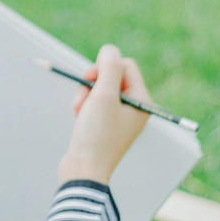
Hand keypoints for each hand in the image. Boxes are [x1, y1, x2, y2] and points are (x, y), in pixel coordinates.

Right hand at [57, 44, 151, 184]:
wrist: (84, 170)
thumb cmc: (96, 135)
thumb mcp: (103, 95)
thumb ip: (108, 67)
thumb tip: (110, 50)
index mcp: (142, 101)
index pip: (126, 66)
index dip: (105, 67)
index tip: (90, 78)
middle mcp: (134, 108)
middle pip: (111, 76)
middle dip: (92, 83)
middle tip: (83, 97)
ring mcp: (119, 118)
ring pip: (99, 89)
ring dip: (85, 95)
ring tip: (78, 110)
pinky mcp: (104, 125)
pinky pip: (93, 103)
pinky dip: (83, 106)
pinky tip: (78, 118)